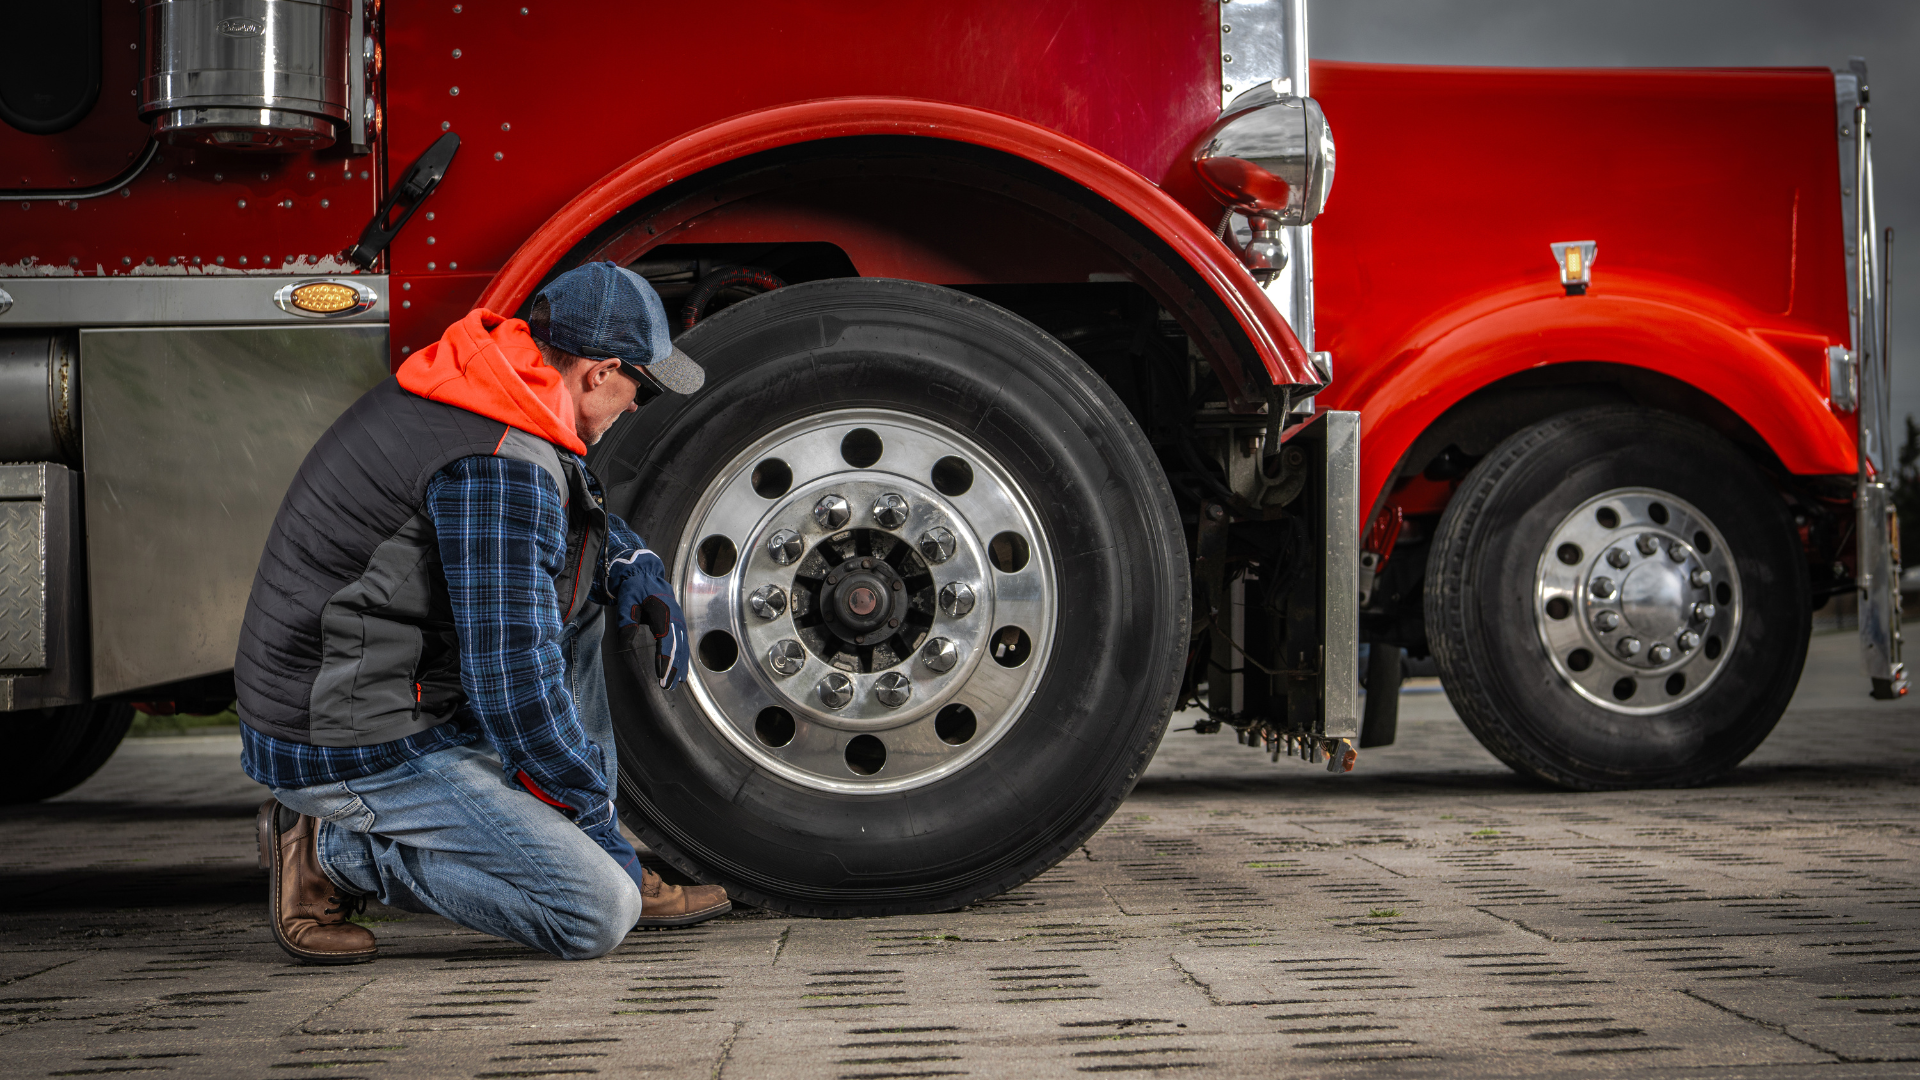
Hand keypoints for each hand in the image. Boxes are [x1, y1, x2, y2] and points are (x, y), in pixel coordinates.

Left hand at [611, 549, 687, 689]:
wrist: (645, 574)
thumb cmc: (635, 588)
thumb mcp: (627, 601)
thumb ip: (627, 620)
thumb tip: (626, 640)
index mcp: (663, 613)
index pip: (666, 640)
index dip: (665, 659)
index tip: (661, 675)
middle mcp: (675, 618)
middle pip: (677, 647)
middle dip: (673, 668)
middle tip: (667, 686)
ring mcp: (679, 621)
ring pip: (683, 647)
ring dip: (680, 666)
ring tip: (676, 683)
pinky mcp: (678, 623)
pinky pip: (683, 643)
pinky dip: (683, 658)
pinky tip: (681, 671)